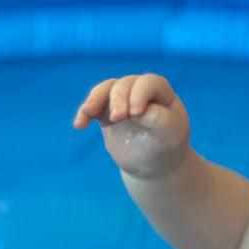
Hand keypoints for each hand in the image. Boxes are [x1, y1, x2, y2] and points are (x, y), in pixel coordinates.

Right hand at [73, 74, 189, 178]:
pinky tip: (80, 125)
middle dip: (118, 99)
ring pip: (105, 90)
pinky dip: (84, 113)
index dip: (140, 94)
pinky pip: (92, 107)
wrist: (153, 164)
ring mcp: (121, 101)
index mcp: (160, 92)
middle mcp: (139, 91)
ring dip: (95, 99)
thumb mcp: (169, 134)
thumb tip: (135, 111)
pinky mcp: (105, 114)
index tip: (136, 114)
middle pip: (124, 84)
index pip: (148, 83)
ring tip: (87, 112)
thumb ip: (156, 119)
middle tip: (117, 118)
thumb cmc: (166, 146)